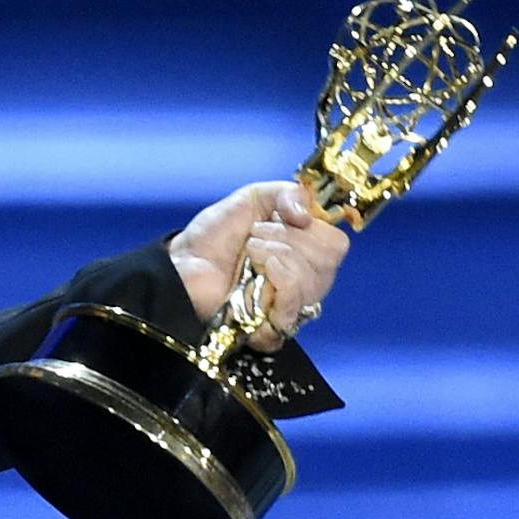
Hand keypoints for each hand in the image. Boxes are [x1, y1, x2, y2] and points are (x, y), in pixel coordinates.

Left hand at [168, 180, 350, 352]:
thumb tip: (309, 215)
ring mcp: (291, 305)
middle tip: (256, 236)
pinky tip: (259, 269)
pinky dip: (280, 276)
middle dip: (289, 237)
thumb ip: (287, 193)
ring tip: (249, 252)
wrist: (181, 263)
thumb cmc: (214, 236)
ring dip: (277, 253)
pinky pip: (296, 301)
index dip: (312, 226)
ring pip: (314, 278)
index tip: (283, 217)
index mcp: (306, 253)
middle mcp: (305, 281)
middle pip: (329, 259)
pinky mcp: (274, 325)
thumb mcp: (252, 199)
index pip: (337, 243)